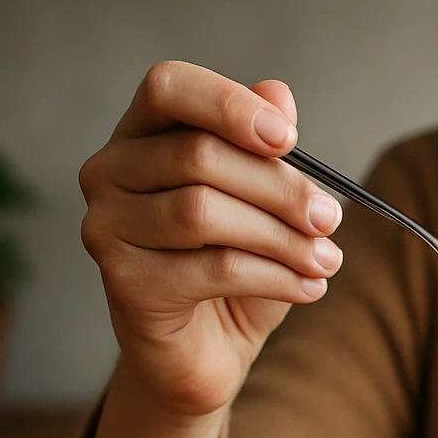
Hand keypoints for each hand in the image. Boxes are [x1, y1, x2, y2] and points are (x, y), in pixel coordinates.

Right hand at [78, 60, 343, 419]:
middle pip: (198, 156)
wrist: (207, 351)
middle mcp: (109, 172)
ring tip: (327, 260)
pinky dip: (275, 277)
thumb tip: (277, 95)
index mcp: (141, 133)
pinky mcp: (123, 283)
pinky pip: (211, 269)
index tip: (289, 139)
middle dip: (280, 188)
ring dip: (282, 237)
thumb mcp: (263, 203)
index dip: (229, 105)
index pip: (169, 86)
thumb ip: (266, 149)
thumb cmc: (234, 265)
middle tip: (331, 218)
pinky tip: (310, 287)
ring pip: (202, 213)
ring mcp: (106, 227)